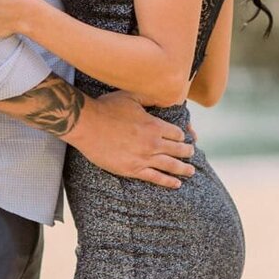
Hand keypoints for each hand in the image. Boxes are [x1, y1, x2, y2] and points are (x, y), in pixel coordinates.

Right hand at [67, 90, 193, 187]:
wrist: (86, 125)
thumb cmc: (106, 107)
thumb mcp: (131, 96)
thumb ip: (149, 97)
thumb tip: (164, 95)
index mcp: (154, 125)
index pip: (177, 133)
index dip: (183, 135)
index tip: (185, 137)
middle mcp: (152, 143)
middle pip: (178, 150)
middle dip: (187, 152)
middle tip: (191, 153)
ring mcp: (143, 158)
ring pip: (171, 165)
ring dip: (183, 169)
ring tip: (190, 171)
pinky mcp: (132, 169)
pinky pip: (156, 178)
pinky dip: (168, 181)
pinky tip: (176, 184)